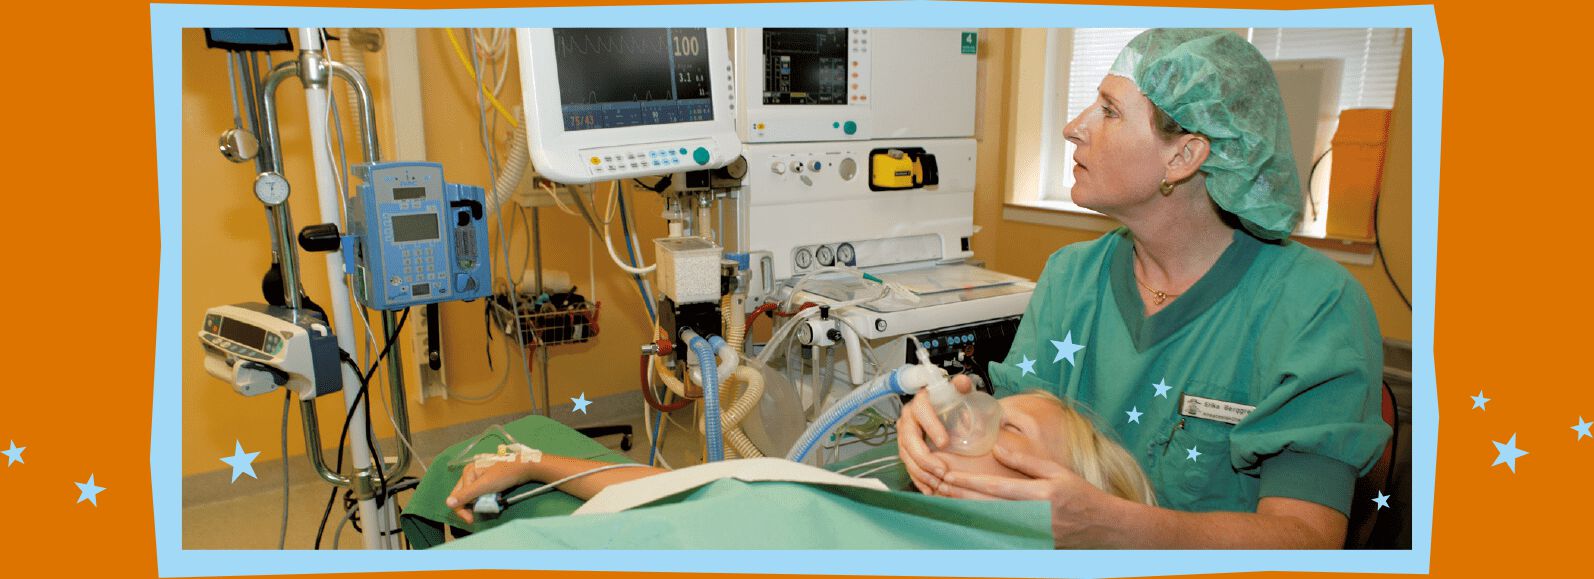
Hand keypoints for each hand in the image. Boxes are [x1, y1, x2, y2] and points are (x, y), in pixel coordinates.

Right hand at [445, 461, 537, 524]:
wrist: (525, 467)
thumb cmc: (505, 475)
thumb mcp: (484, 486)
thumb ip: (466, 494)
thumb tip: (447, 503)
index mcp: (467, 472)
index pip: (457, 496)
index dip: (461, 510)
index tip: (471, 520)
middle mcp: (471, 473)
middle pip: (463, 495)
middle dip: (469, 507)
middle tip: (476, 518)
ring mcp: (480, 477)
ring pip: (472, 495)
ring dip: (477, 504)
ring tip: (487, 507)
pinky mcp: (488, 480)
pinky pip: (480, 493)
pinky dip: (483, 499)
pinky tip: (491, 500)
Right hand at [896, 374, 974, 493]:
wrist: (945, 414)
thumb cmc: (953, 404)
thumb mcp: (960, 393)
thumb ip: (962, 387)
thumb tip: (961, 383)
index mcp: (921, 401)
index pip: (921, 411)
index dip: (931, 426)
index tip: (945, 442)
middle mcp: (908, 418)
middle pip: (909, 439)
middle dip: (924, 457)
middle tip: (942, 470)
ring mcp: (904, 435)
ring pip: (906, 455)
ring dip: (921, 471)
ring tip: (938, 482)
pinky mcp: (905, 450)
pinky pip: (907, 466)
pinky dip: (918, 479)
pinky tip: (930, 489)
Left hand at [935, 444, 1118, 547]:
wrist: (1102, 528)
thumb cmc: (1081, 496)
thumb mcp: (1057, 472)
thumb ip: (1026, 461)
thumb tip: (998, 449)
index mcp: (1040, 495)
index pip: (995, 489)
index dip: (967, 482)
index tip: (947, 474)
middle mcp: (1032, 517)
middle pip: (984, 507)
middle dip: (956, 496)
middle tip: (934, 485)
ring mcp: (1029, 534)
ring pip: (986, 523)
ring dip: (962, 511)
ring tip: (939, 499)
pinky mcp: (1028, 545)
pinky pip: (996, 535)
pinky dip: (976, 525)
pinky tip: (960, 518)